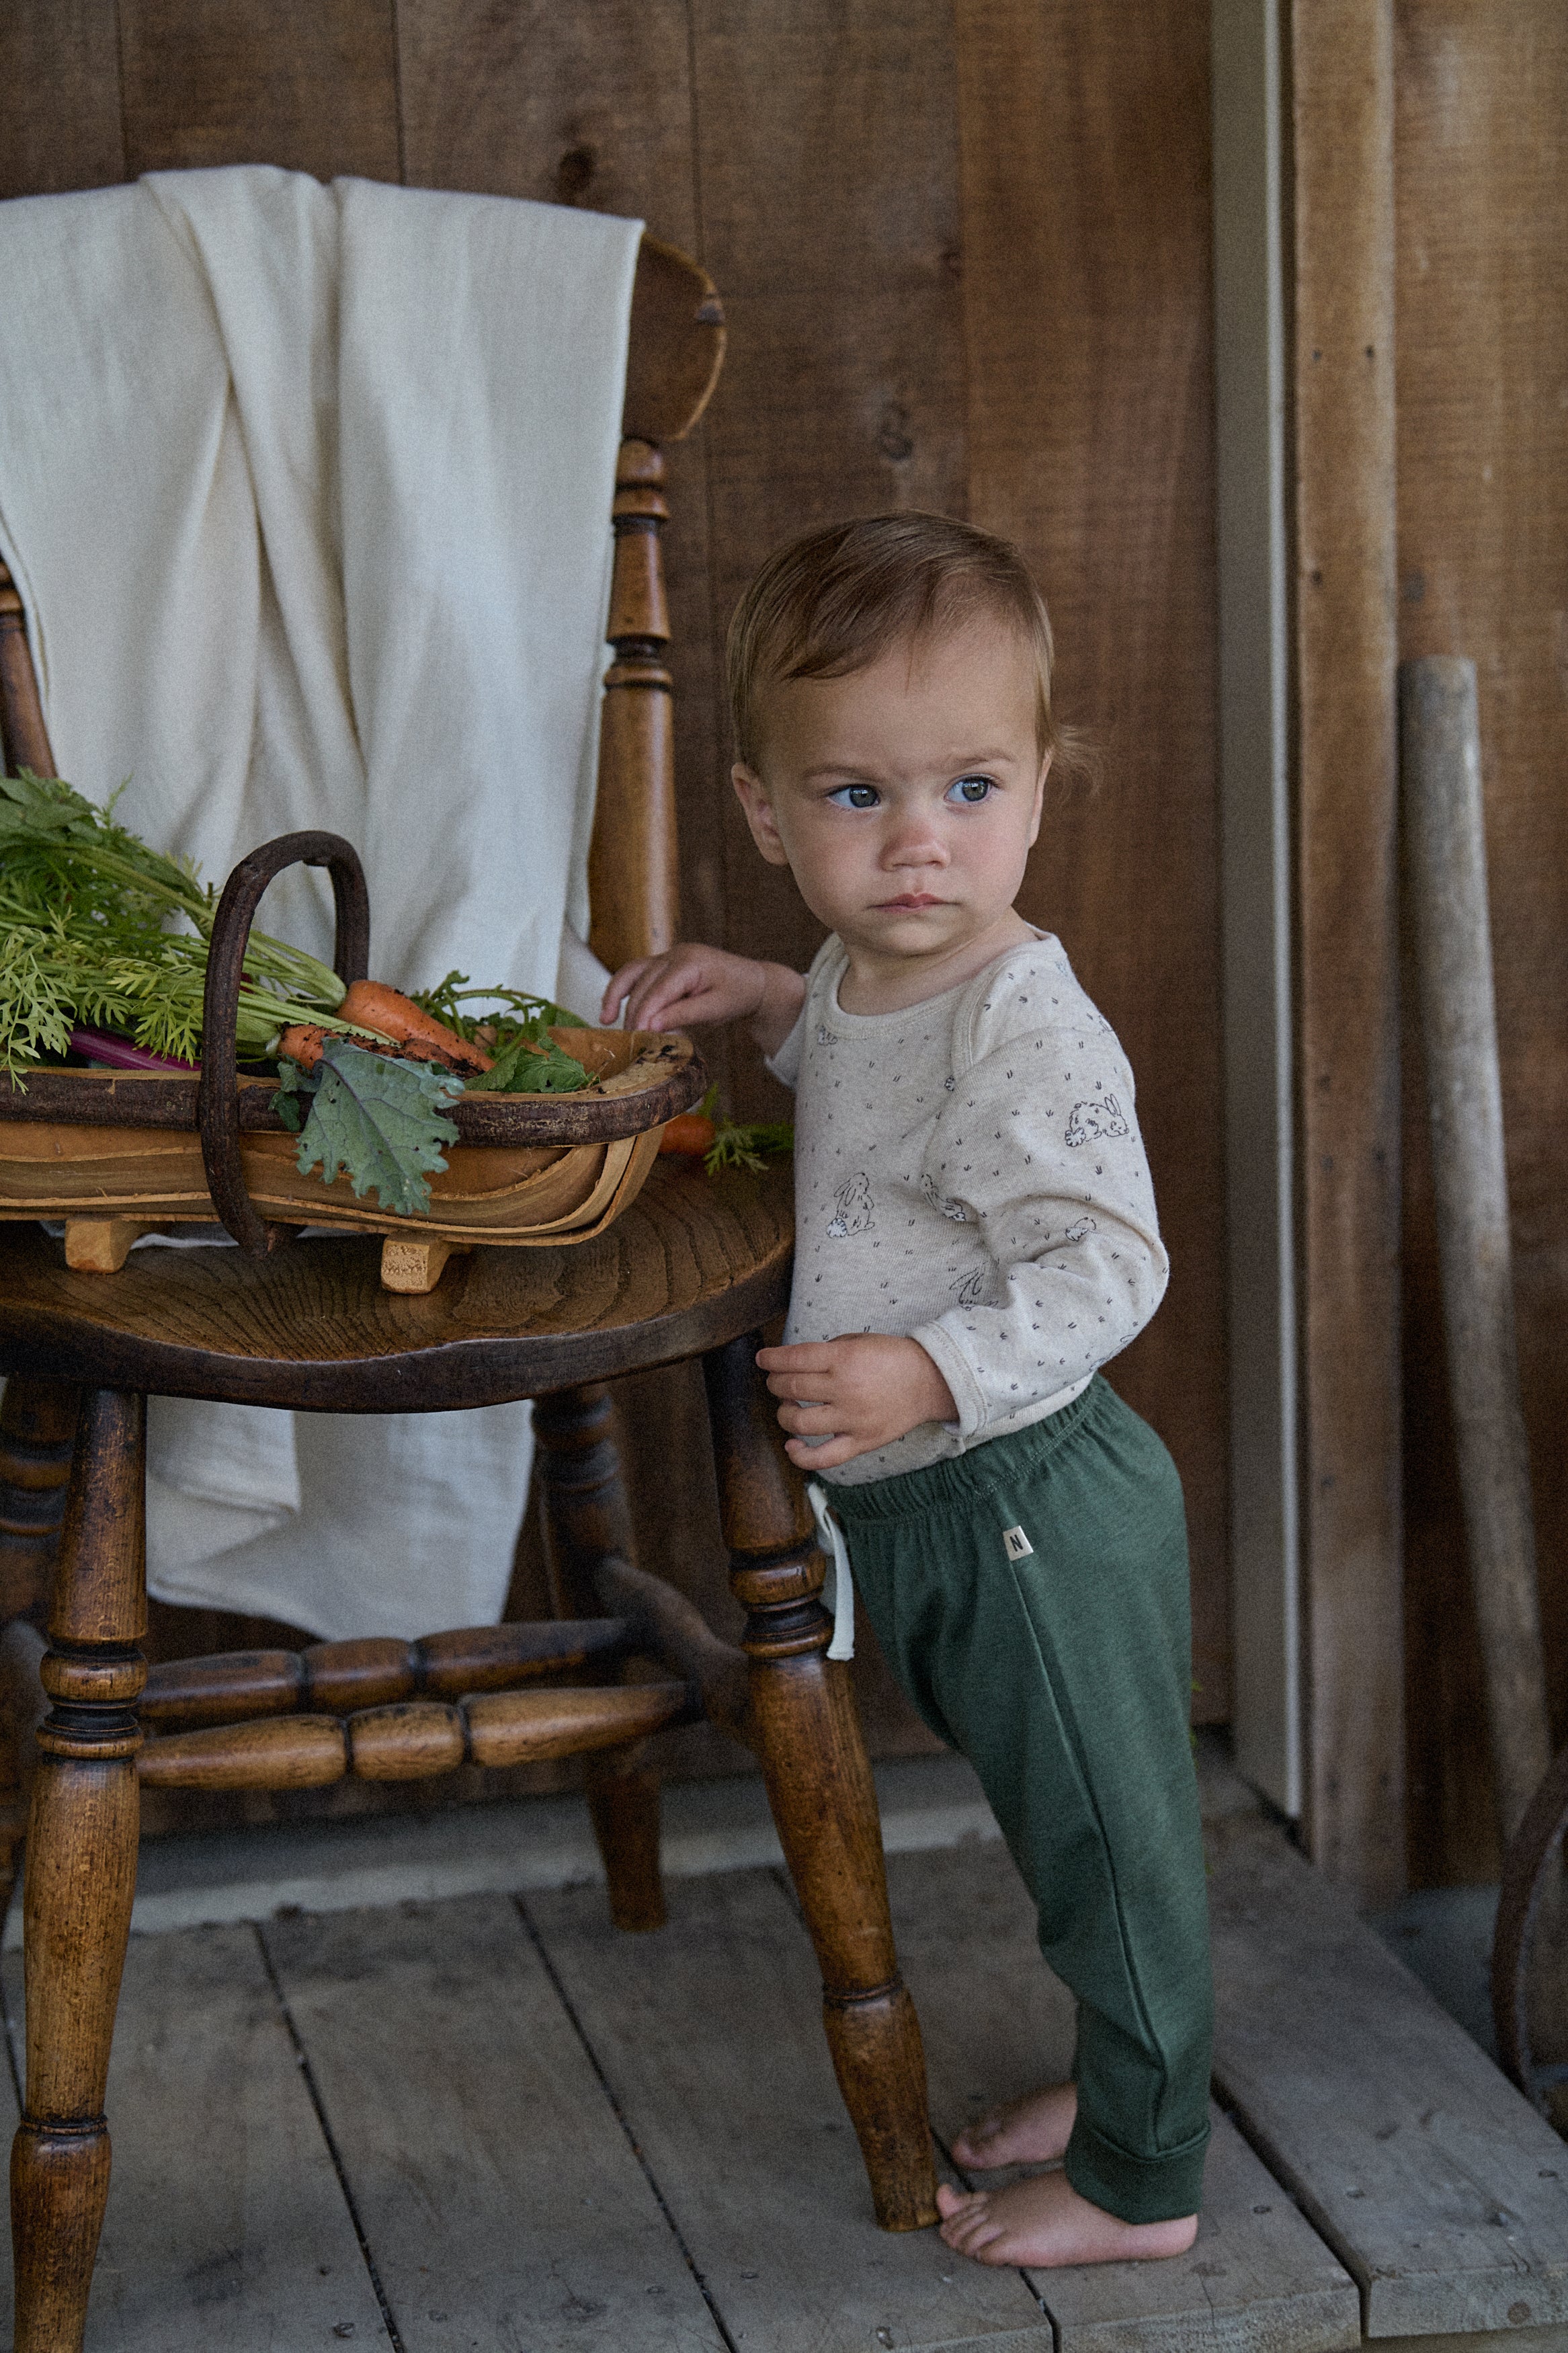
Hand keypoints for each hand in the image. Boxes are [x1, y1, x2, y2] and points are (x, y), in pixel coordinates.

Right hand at [601, 943, 803, 1055]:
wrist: (752, 982)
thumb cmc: (737, 995)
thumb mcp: (715, 1009)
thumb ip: (683, 1015)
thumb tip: (652, 1026)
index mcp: (690, 962)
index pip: (659, 990)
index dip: (645, 1014)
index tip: (636, 1037)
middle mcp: (675, 954)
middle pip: (643, 984)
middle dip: (634, 1013)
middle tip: (630, 1042)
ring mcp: (667, 956)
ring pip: (632, 974)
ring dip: (618, 997)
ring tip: (607, 1021)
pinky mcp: (663, 964)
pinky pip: (636, 973)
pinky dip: (622, 989)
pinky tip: (611, 1009)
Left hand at [756, 1334, 956, 1470]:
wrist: (930, 1381)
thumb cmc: (893, 1358)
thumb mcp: (858, 1340)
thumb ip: (826, 1352)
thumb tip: (795, 1364)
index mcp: (844, 1358)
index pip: (794, 1359)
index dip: (771, 1359)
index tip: (763, 1359)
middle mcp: (846, 1388)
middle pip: (792, 1388)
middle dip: (775, 1383)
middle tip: (775, 1381)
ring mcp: (853, 1418)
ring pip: (800, 1422)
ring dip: (783, 1413)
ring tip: (787, 1407)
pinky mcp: (861, 1441)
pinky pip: (824, 1457)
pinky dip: (802, 1456)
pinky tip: (792, 1445)